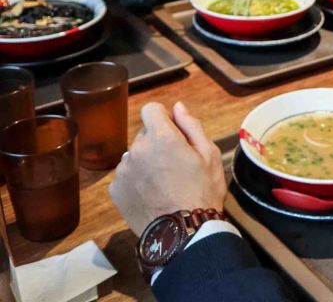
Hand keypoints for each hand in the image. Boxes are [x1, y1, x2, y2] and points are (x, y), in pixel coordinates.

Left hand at [110, 102, 226, 236]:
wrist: (181, 234)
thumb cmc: (202, 191)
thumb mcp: (209, 155)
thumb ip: (191, 126)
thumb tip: (178, 107)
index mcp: (161, 137)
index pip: (151, 109)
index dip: (164, 118)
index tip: (174, 133)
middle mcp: (137, 149)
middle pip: (144, 135)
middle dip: (158, 143)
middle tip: (175, 165)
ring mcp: (123, 170)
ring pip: (134, 156)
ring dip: (145, 162)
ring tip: (163, 184)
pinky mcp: (115, 190)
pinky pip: (126, 175)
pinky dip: (136, 180)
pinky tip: (151, 195)